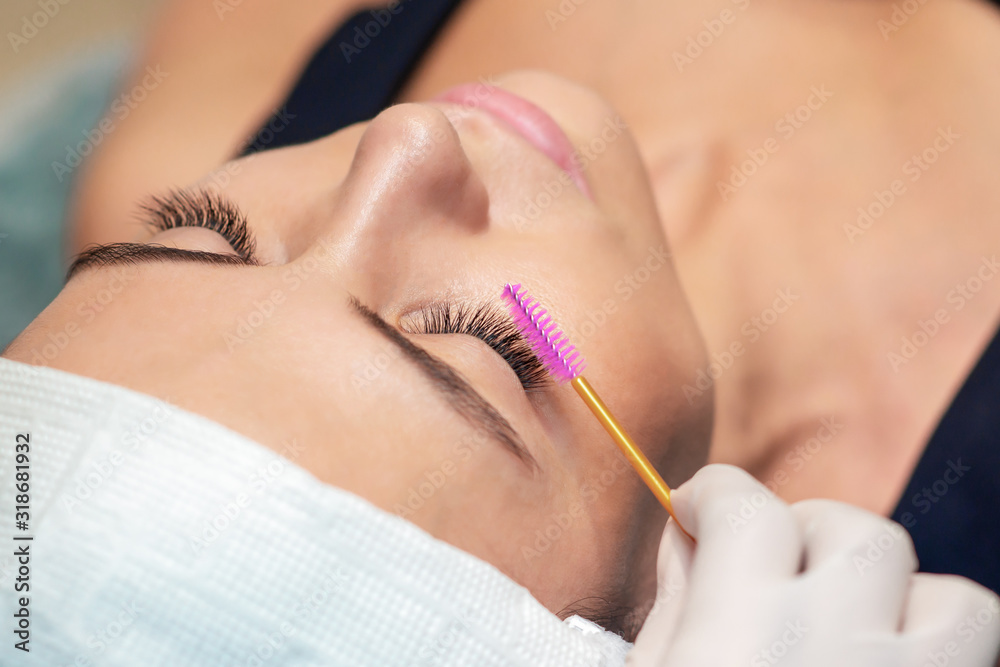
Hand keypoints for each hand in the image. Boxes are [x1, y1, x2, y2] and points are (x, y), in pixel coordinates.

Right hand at [627, 464, 999, 666]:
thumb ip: (675, 606)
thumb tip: (686, 535)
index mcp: (746, 633)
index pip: (746, 508)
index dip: (714, 494)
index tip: (696, 510)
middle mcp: (839, 647)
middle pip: (854, 531)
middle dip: (806, 535)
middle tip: (771, 578)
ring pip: (953, 596)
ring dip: (901, 597)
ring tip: (852, 625)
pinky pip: (975, 655)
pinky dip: (933, 646)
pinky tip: (880, 664)